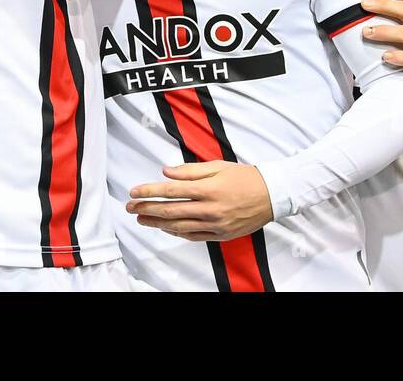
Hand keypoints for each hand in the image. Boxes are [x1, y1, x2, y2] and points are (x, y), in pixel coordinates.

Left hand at [126, 161, 273, 240]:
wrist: (272, 195)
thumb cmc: (245, 178)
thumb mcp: (218, 166)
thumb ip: (190, 170)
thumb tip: (166, 171)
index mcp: (208, 189)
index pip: (170, 190)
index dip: (149, 192)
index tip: (134, 192)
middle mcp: (210, 209)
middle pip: (170, 210)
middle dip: (146, 209)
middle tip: (130, 207)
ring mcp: (215, 224)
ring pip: (178, 226)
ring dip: (157, 223)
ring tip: (142, 219)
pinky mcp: (220, 235)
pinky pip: (192, 236)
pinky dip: (176, 232)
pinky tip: (164, 228)